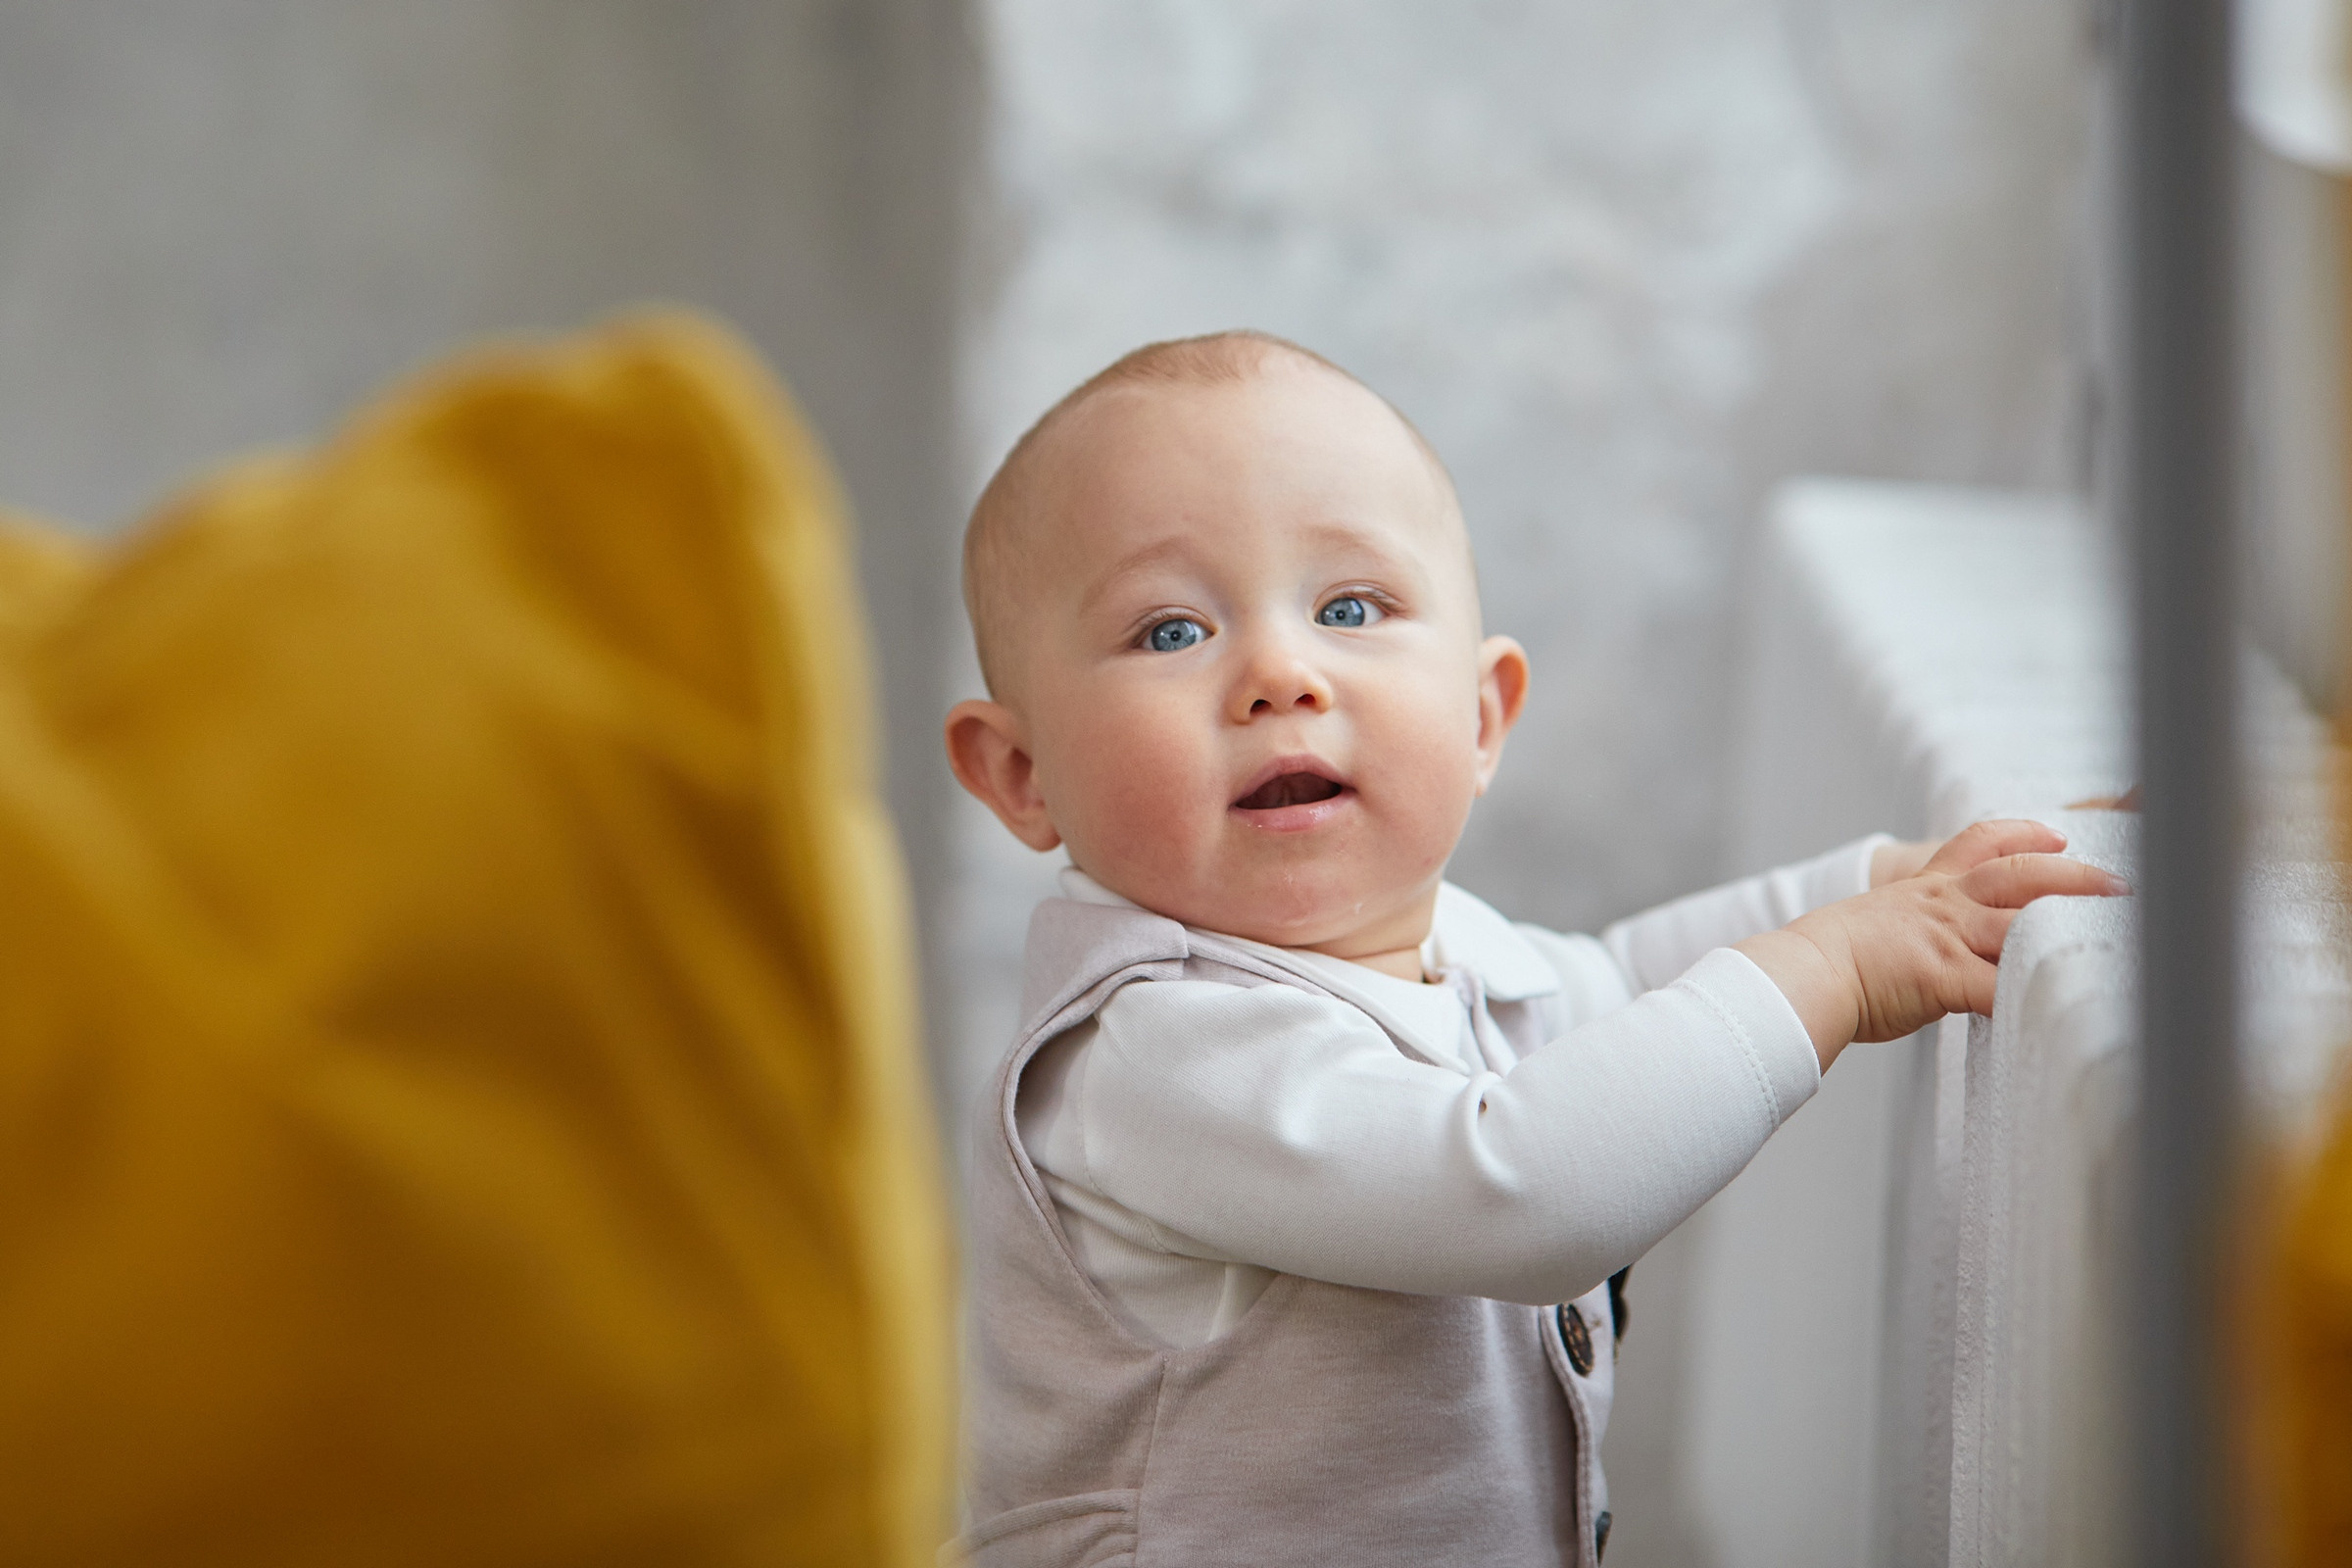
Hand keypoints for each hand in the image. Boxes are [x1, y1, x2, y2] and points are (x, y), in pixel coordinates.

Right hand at [1737, 820, 2128, 1071]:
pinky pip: (2001, 988)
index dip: (2022, 835)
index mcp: (1926, 890)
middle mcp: (1943, 906)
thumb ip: (1912, 932)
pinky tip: (2069, 1003)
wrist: (1801, 971)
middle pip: (2021, 876)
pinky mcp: (1945, 976)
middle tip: (2118, 881)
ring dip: (2073, 926)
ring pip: (2024, 922)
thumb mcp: (1874, 927)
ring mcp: (1947, 938)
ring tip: (2117, 930)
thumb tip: (1920, 955)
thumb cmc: (1825, 961)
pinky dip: (2035, 996)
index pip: (1979, 845)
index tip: (2055, 834)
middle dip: (2074, 875)